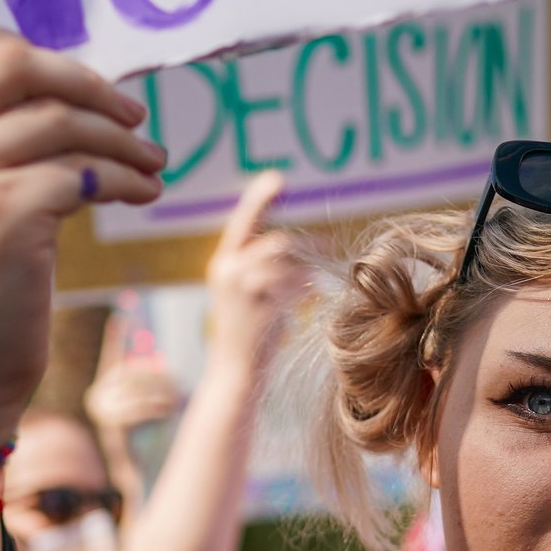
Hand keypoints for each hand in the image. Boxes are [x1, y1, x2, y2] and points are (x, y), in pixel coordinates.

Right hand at [0, 16, 165, 449]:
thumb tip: (71, 82)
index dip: (21, 43)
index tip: (72, 83)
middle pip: (12, 61)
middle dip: (86, 81)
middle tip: (133, 114)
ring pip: (60, 119)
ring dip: (122, 139)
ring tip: (153, 163)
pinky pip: (82, 171)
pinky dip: (124, 179)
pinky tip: (143, 195)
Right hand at [204, 174, 312, 375]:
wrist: (235, 373)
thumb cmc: (251, 337)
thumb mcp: (251, 297)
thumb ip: (264, 270)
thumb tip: (299, 248)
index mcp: (222, 264)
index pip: (241, 222)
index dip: (258, 198)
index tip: (276, 178)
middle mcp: (226, 270)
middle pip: (276, 242)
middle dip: (307, 246)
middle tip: (327, 247)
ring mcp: (239, 286)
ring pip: (288, 264)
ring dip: (309, 272)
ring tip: (316, 285)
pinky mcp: (257, 303)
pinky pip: (292, 284)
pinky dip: (306, 290)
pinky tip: (310, 300)